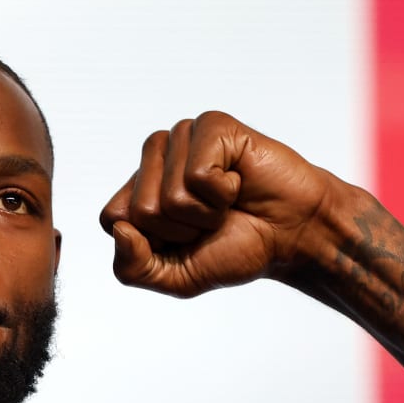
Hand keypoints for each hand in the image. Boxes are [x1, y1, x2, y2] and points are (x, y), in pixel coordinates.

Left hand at [99, 111, 337, 296]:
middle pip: (139, 209)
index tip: (185, 238)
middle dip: (181, 229)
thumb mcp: (176, 277)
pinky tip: (238, 182)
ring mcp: (181, 137)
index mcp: (137, 190)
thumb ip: (133, 268)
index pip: (110, 218)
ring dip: (205, 212)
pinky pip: (197, 175)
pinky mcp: (210, 125)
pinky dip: (222, 192)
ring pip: (168, 195)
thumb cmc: (236, 248)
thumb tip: (119, 230)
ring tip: (226, 202)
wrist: (293, 235)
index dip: (151, 242)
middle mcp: (154, 159)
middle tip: (212, 220)